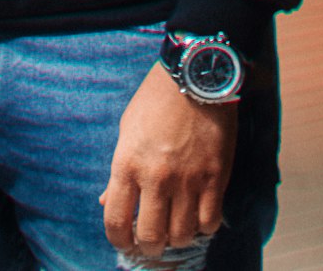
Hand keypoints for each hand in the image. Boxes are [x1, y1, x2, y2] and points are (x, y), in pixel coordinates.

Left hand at [100, 62, 236, 259]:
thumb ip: (119, 171)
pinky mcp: (215, 178)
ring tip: (176, 227)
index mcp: (127, 164)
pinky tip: (198, 215)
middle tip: (152, 241)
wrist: (194, 76)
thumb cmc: (156, 100)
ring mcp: (187, 180)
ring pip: (181, 236)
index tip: (124, 242)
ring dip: (177, 238)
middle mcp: (156, 178)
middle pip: (151, 238)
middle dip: (149, 247)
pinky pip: (209, 222)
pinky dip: (203, 226)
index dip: (119, 241)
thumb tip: (107, 201)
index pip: (116, 222)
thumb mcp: (127, 129)